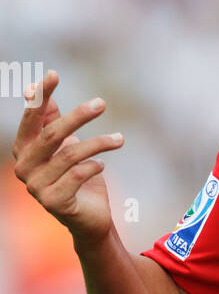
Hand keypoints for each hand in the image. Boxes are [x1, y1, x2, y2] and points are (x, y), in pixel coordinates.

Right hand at [11, 70, 124, 246]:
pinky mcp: (54, 202)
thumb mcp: (64, 145)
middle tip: (101, 103)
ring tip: (120, 138)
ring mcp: (36, 187)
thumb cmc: (76, 177)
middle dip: (78, 116)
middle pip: (51, 135)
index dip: (41, 97)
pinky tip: (103, 165)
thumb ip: (50, 120)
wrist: (90, 219)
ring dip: (99, 143)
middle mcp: (24, 168)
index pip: (31, 118)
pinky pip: (77, 175)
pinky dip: (93, 166)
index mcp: (23, 150)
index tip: (54, 74)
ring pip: (69, 155)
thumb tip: (34, 87)